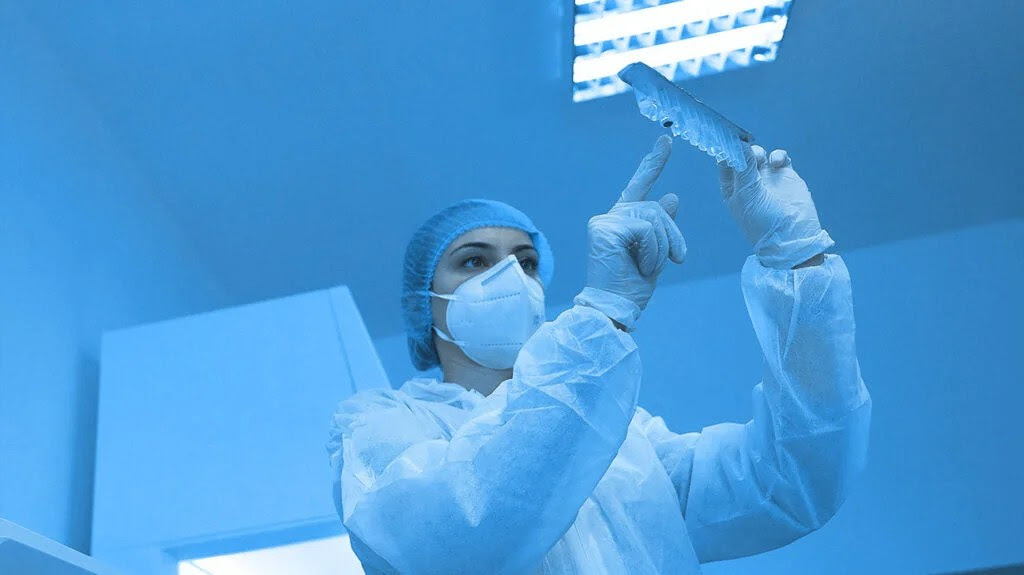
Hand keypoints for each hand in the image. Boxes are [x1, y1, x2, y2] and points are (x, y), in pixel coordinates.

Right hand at [576, 136, 685, 328]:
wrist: (614, 309)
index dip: (653, 163)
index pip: (639, 185)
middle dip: (672, 235)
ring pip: (654, 217)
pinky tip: (642, 265)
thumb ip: (660, 226)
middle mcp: (609, 217)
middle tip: (676, 259)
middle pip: (656, 208)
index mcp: (620, 221)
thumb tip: (672, 196)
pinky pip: (647, 230)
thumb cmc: (631, 287)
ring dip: (663, 247)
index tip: (666, 140)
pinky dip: (653, 251)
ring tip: (649, 267)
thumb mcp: (656, 253)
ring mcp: (605, 221)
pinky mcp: (605, 228)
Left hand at [718, 145, 833, 268]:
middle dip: (743, 149)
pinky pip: (779, 158)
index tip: (727, 139)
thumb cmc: (762, 221)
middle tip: (746, 150)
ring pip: (759, 155)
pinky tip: (777, 162)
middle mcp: (748, 182)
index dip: (725, 150)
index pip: (725, 163)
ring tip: (760, 160)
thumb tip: (739, 145)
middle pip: (742, 156)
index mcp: (732, 189)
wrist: (791, 237)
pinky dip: (778, 156)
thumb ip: (743, 169)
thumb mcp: (747, 195)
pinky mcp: (785, 177)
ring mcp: (767, 179)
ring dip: (758, 152)